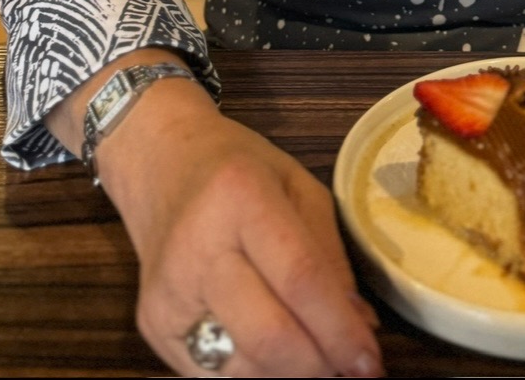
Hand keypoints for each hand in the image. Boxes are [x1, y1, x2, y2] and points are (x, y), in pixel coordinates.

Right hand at [95, 80, 382, 377]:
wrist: (162, 165)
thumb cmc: (238, 169)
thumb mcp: (299, 186)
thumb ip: (330, 256)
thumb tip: (360, 325)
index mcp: (240, 196)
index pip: (299, 279)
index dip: (340, 329)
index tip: (371, 361)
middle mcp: (197, 249)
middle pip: (269, 335)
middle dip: (320, 363)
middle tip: (351, 368)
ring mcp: (169, 294)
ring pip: (243, 366)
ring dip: (291, 373)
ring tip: (319, 359)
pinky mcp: (154, 327)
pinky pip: (213, 373)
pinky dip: (256, 374)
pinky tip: (279, 358)